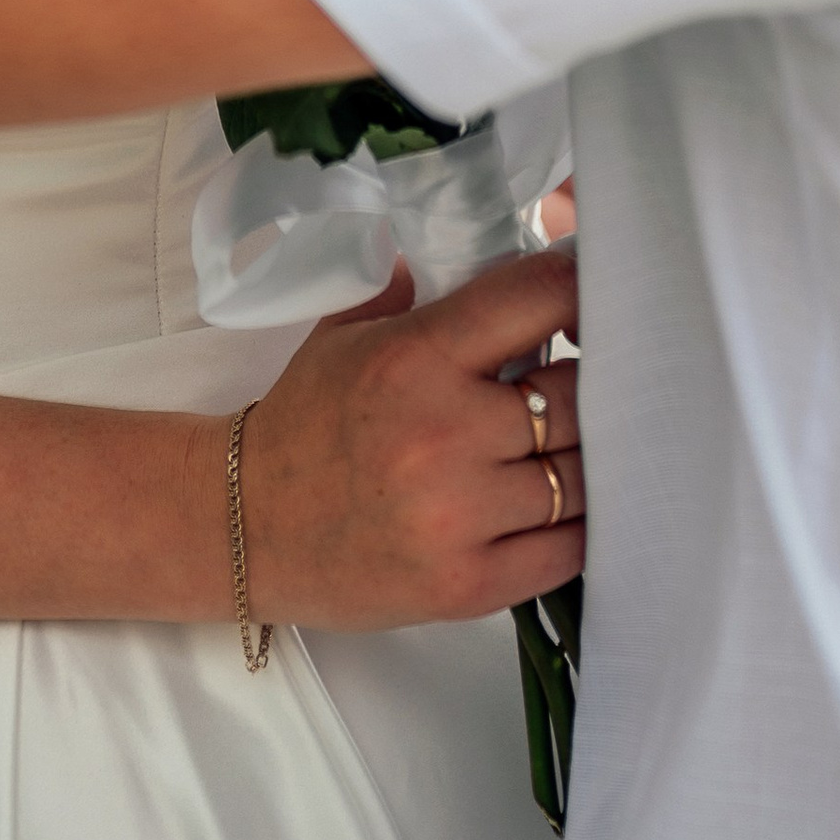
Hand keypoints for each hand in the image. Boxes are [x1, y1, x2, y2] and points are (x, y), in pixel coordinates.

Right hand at [237, 244, 582, 630]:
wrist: (246, 528)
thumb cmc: (304, 423)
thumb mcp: (347, 334)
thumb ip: (416, 290)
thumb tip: (488, 252)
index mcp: (416, 358)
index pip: (537, 299)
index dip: (579, 291)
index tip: (591, 299)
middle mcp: (445, 435)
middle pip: (579, 399)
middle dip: (593, 386)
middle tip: (590, 382)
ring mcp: (460, 518)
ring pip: (580, 476)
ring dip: (587, 458)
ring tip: (576, 445)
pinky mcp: (470, 587)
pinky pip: (566, 551)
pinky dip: (576, 526)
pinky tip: (565, 505)